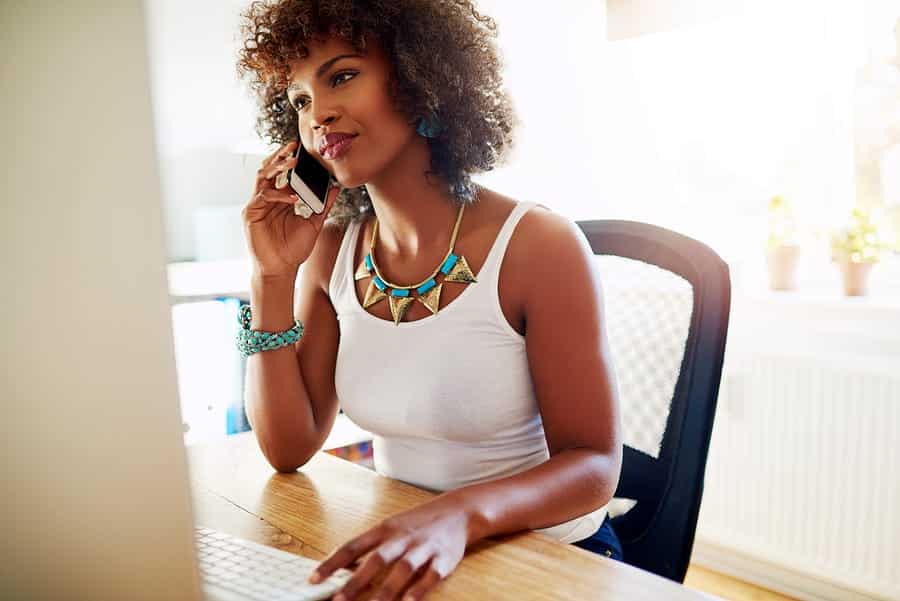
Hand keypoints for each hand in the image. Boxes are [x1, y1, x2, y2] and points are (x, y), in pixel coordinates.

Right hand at [241, 140, 341, 276]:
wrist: (282, 269)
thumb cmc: (295, 248)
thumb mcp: (314, 223)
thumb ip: (324, 204)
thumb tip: (336, 187)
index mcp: (280, 198)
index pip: (283, 173)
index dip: (290, 160)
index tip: (304, 150)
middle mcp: (267, 198)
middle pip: (269, 169)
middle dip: (281, 156)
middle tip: (294, 146)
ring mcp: (257, 205)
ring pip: (262, 177)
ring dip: (277, 168)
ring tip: (292, 163)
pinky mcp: (251, 214)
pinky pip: (262, 197)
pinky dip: (278, 195)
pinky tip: (292, 198)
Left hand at [309, 496, 472, 600]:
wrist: (459, 511)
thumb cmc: (418, 523)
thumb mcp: (392, 527)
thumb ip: (371, 547)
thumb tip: (342, 569)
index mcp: (385, 529)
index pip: (353, 546)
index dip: (332, 563)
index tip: (313, 580)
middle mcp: (403, 538)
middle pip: (377, 560)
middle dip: (357, 582)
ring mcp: (424, 548)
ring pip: (404, 569)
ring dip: (387, 590)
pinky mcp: (445, 559)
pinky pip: (431, 576)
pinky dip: (420, 589)